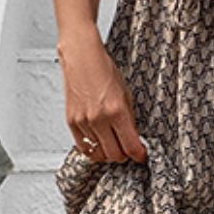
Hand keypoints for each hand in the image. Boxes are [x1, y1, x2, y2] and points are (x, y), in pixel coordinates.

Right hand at [57, 30, 147, 163]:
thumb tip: (132, 139)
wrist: (82, 58)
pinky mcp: (72, 122)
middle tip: (128, 150)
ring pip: (99, 153)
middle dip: (124, 155)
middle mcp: (99, 119)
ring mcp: (84, 122)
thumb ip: (129, 120)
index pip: (131, 146)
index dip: (139, 155)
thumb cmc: (104, 71)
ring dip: (108, 152)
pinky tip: (99, 144)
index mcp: (117, 111)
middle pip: (114, 155)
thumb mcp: (126, 95)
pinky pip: (84, 147)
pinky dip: (93, 150)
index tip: (141, 155)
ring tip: (113, 145)